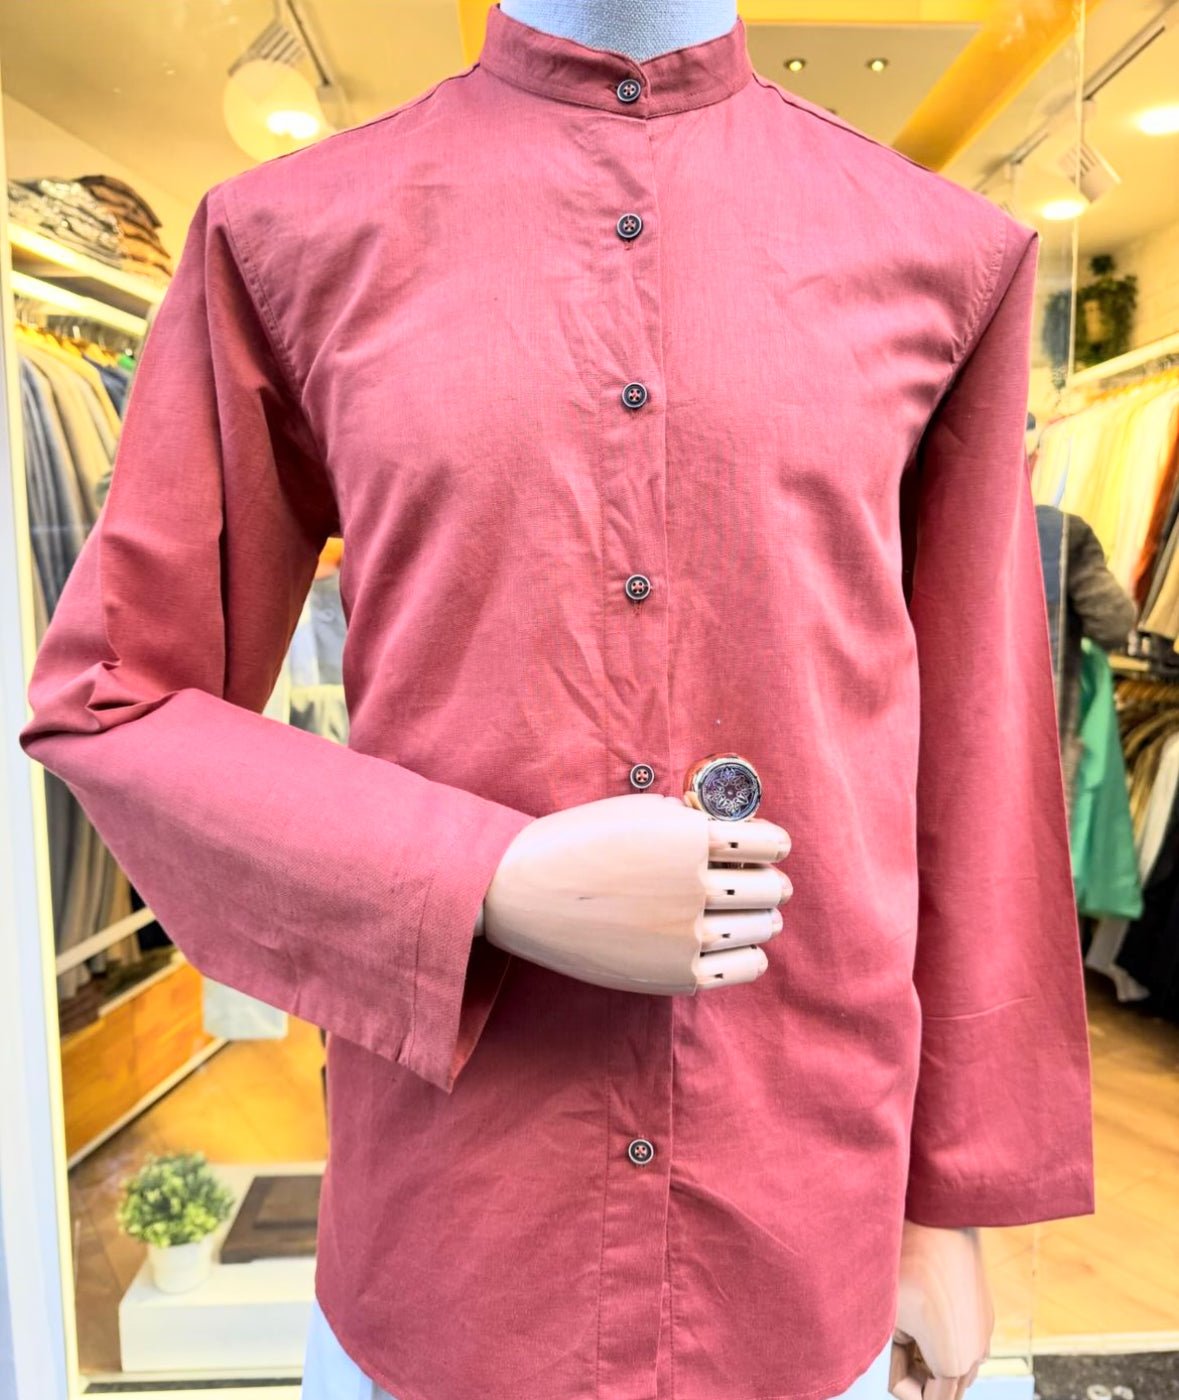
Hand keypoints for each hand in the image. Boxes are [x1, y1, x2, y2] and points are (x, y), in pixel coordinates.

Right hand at [482, 792, 790, 993]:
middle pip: (771, 889)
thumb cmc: (579, 841)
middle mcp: (697, 887)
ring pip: (763, 928)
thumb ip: (695, 821)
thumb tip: (739, 836)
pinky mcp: (675, 975)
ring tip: (738, 910)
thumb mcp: (640, 812)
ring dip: (758, 916)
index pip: (771, 844)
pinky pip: (745, 967)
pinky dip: (748, 953)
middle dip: (767, 881)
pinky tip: (729, 942)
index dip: (771, 844)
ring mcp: (688, 936)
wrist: (522, 893)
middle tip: (755, 880)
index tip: (763, 847)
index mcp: (692, 838)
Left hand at [890, 1223, 993, 1399]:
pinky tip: (930, 1307)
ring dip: (931, 1354)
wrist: (940, 1220)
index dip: (900, 1378)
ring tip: (911, 1318)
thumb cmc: (907, 1266)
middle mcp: (977, 1356)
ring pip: (957, 1368)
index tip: (890, 1343)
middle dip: (917, 1369)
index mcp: (952, 1364)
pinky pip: (967, 1343)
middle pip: (944, 1389)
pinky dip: (946, 1336)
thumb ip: (893, 1354)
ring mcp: (986, 1334)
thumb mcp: (889, 1315)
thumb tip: (899, 1370)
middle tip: (899, 1331)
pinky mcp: (987, 1314)